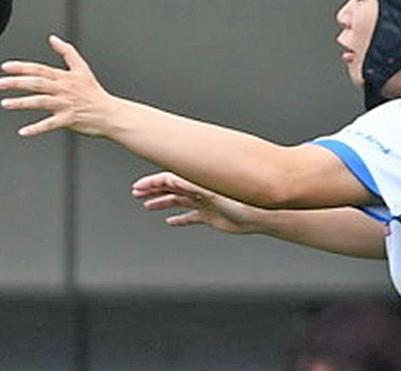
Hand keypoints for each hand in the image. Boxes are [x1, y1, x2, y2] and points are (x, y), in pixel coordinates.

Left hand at [0, 34, 118, 137]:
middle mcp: (63, 89)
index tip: (5, 67)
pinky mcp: (68, 120)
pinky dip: (36, 128)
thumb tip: (53, 38)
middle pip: (37, 83)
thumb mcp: (82, 68)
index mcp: (64, 77)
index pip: (39, 69)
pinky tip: (23, 131)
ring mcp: (65, 104)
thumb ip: (67, 51)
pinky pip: (50, 124)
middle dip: (17, 82)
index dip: (22, 67)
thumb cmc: (93, 92)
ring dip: (22, 103)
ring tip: (5, 103)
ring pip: (40, 102)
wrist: (109, 113)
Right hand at [132, 171, 260, 233]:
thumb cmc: (244, 201)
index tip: (138, 187)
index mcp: (198, 181)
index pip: (168, 179)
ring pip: (178, 202)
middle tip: (137, 193)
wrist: (263, 215)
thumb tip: (171, 179)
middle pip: (170, 189)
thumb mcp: (213, 191)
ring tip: (148, 206)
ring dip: (163, 203)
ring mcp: (205, 203)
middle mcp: (200, 190)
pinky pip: (191, 217)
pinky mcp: (211, 217)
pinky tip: (171, 221)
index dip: (152, 183)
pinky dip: (180, 219)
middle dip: (153, 190)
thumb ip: (191, 185)